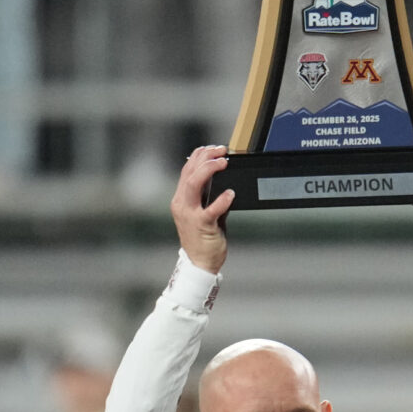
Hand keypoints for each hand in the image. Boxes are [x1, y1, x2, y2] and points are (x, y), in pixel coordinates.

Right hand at [171, 146, 232, 272]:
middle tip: (222, 151)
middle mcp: (182, 204)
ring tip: (223, 163)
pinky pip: (210, 210)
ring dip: (208, 171)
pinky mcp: (202, 226)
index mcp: (181, 199)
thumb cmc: (204, 238)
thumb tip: (225, 182)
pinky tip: (231, 193)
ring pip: (193, 185)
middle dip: (205, 157)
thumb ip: (211, 197)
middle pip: (189, 173)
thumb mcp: (205, 213)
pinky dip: (221, 200)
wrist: (200, 263)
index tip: (213, 148)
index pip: (187, 170)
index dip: (199, 156)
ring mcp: (189, 215)